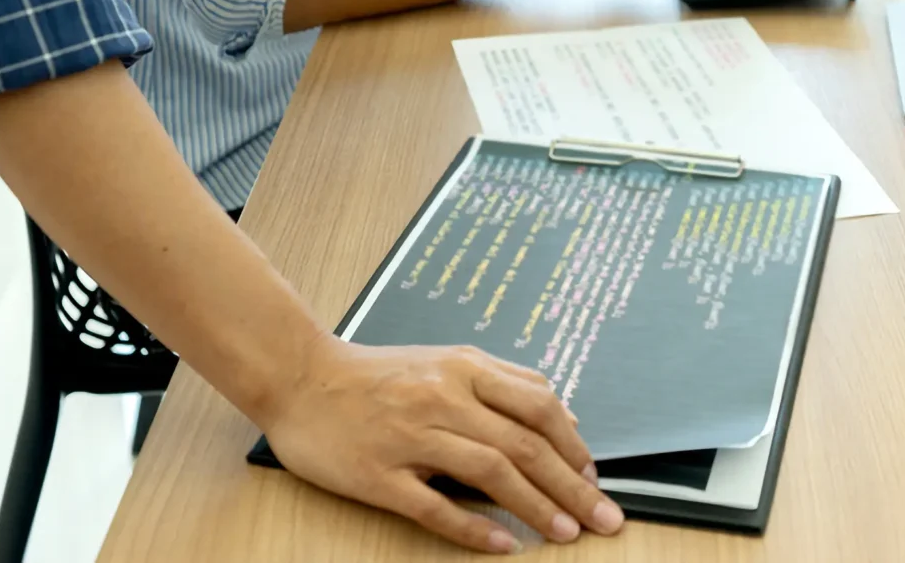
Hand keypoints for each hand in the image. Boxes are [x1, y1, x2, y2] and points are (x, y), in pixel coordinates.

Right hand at [264, 336, 623, 553]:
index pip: (538, 406)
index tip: (594, 477)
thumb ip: (503, 382)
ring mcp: (410, 436)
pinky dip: (474, 527)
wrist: (300, 377)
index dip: (573, 445)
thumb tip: (564, 414)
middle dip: (572, 485)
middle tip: (604, 518)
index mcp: (464, 369)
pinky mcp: (377, 474)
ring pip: (489, 471)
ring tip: (566, 533)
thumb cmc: (377, 374)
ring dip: (536, 506)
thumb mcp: (446, 362)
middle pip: (524, 443)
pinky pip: (433, 506)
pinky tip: (503, 544)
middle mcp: (443, 398)